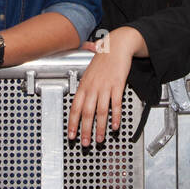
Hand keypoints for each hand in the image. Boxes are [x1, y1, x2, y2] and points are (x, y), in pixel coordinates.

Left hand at [68, 28, 138, 145]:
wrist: (117, 45)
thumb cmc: (103, 58)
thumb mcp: (88, 70)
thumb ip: (83, 84)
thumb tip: (77, 95)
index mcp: (84, 85)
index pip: (75, 107)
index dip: (72, 123)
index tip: (71, 135)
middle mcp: (92, 86)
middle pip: (87, 113)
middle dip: (85, 130)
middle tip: (85, 143)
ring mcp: (105, 86)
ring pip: (100, 111)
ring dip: (100, 128)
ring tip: (99, 139)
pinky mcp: (118, 85)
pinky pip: (115, 104)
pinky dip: (115, 116)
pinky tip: (115, 126)